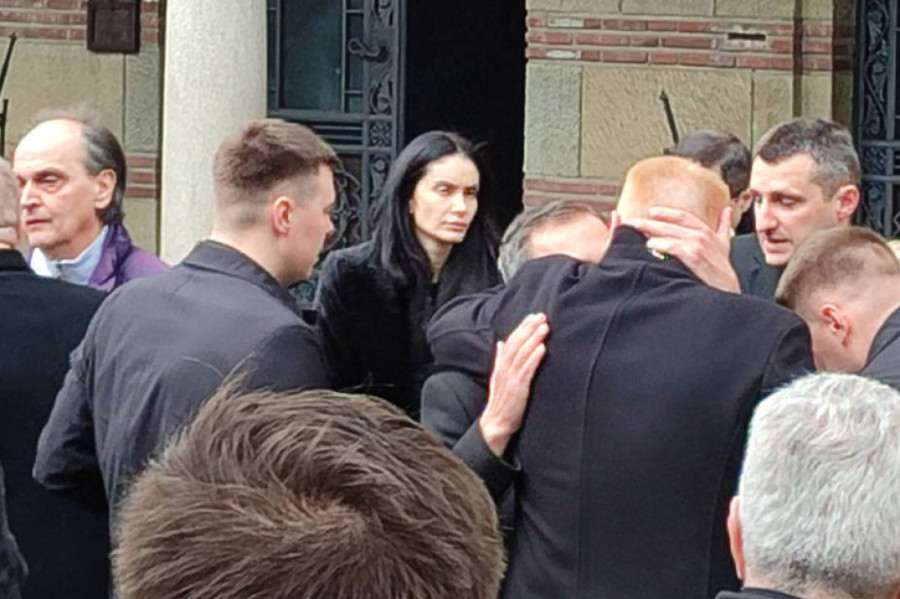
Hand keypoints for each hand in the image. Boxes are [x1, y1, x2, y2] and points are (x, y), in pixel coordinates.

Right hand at [479, 313, 548, 456]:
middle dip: (529, 328)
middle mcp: (504, 368)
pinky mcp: (518, 388)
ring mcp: (510, 378)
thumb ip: (500, 359)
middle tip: (542, 316)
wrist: (496, 423)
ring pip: (522, 353)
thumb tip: (501, 343)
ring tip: (544, 328)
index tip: (533, 316)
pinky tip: (542, 349)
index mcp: (501, 365)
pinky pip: (526, 370)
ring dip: (534, 339)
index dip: (522, 327)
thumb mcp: (498, 377)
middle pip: (517, 343)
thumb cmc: (501, 401)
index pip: (511, 340)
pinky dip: (533, 358)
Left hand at [632, 206, 740, 293]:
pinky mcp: (693, 257)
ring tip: (638, 231)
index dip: (666, 213)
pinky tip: (650, 244)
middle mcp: (701, 235)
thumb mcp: (725, 244)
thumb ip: (723, 226)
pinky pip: (672, 246)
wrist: (727, 287)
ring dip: (652, 231)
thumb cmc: (722, 268)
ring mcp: (697, 245)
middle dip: (651, 222)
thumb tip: (727, 211)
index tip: (652, 211)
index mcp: (706, 231)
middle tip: (635, 222)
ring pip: (670, 234)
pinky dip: (660, 244)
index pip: (683, 217)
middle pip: (672, 224)